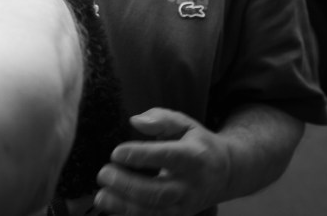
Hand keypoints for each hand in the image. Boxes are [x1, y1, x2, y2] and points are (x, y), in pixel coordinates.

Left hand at [94, 109, 231, 215]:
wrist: (225, 173)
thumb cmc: (197, 145)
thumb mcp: (185, 124)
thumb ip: (161, 119)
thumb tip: (136, 121)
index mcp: (193, 157)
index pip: (166, 157)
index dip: (140, 156)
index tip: (116, 152)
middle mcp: (190, 186)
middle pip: (158, 192)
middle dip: (127, 186)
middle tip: (104, 173)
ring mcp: (184, 206)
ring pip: (154, 213)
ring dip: (124, 207)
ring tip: (101, 196)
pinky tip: (111, 208)